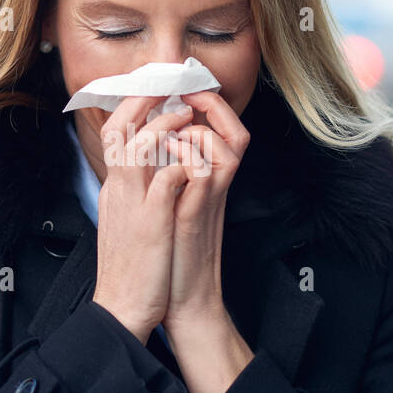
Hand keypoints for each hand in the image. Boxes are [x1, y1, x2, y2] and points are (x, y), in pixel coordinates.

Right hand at [91, 95, 194, 342]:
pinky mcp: (152, 222)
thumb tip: (156, 170)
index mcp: (114, 190)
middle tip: (169, 88)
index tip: (157, 94)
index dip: (135, 108)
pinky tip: (195, 158)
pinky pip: (167, 178)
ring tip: (185, 117)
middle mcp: (118, 191)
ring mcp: (133, 204)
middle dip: (143, 101)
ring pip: (138, 146)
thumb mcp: (129, 224)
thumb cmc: (135, 270)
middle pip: (118, 129)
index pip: (114, 134)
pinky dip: (182, 161)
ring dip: (165, 125)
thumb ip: (137, 195)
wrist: (123, 310)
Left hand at [160, 90, 250, 328]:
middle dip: (213, 106)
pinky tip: (166, 158)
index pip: (224, 131)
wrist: (179, 300)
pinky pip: (205, 172)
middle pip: (237, 131)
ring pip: (226, 147)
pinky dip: (186, 157)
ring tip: (173, 132)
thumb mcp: (170, 205)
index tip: (182, 92)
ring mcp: (208, 200)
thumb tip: (155, 143)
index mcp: (207, 180)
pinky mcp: (196, 215)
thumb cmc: (172, 255)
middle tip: (187, 99)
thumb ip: (171, 174)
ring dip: (198, 132)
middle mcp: (215, 187)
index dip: (209, 106)